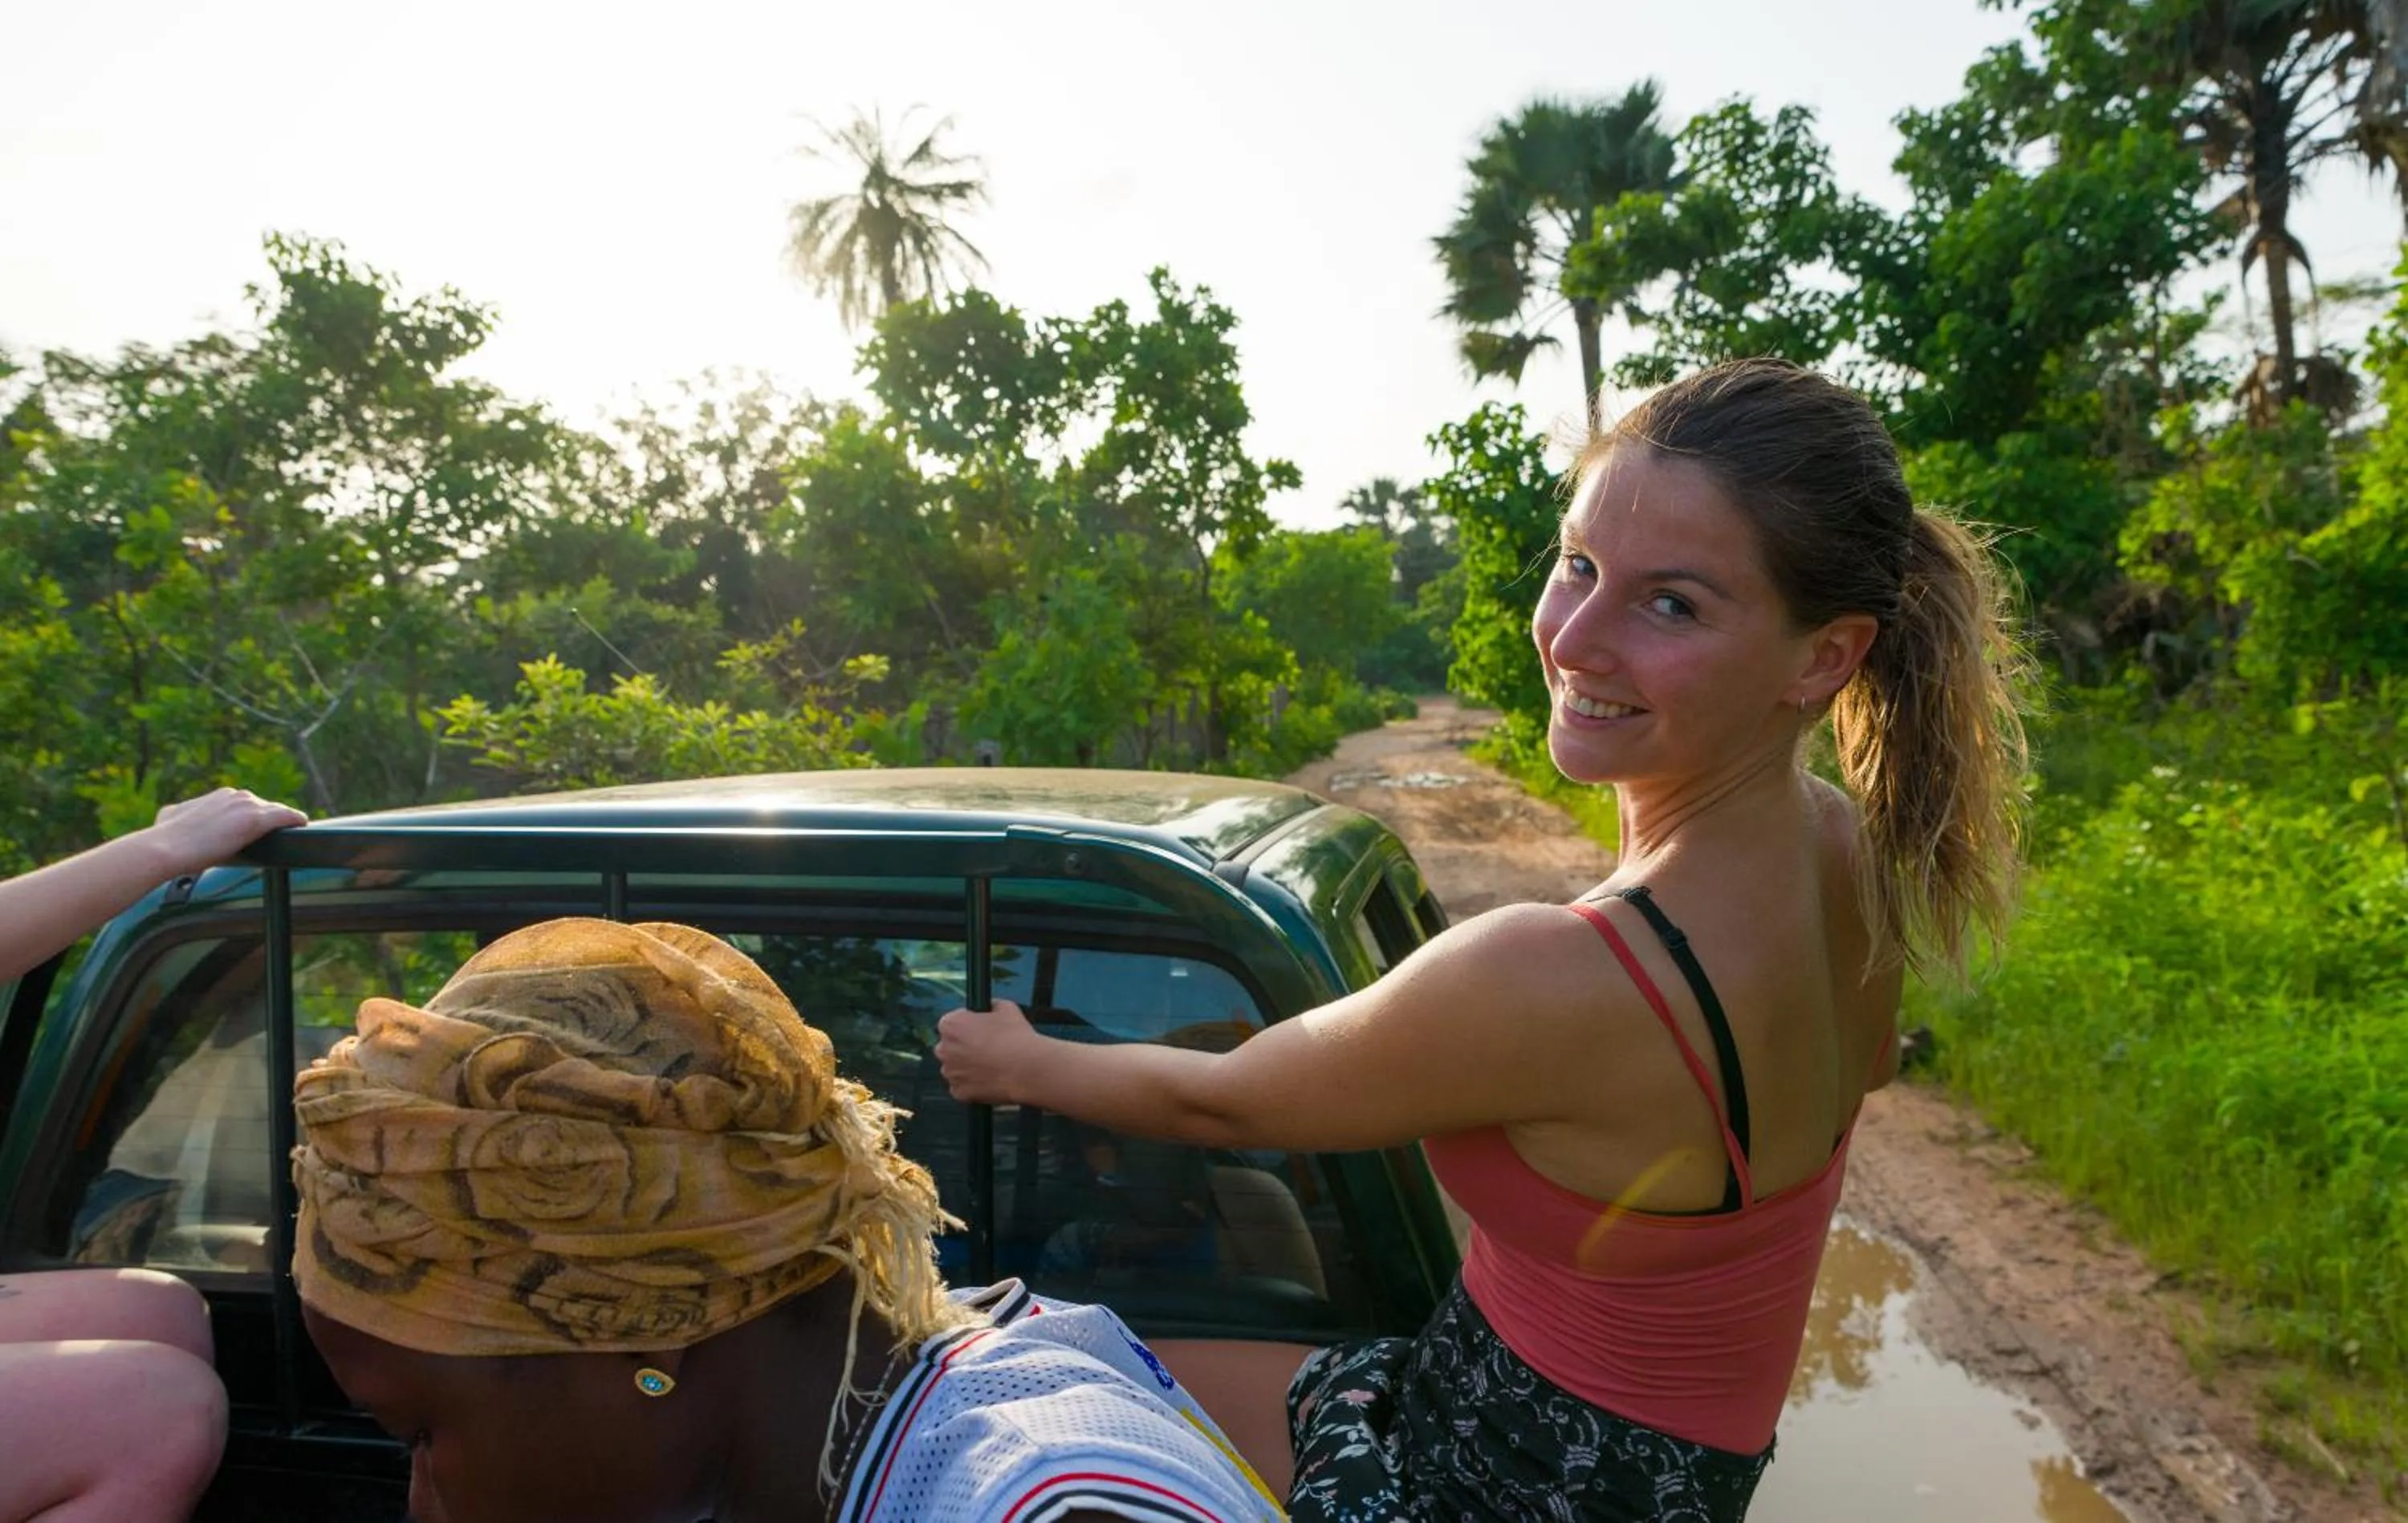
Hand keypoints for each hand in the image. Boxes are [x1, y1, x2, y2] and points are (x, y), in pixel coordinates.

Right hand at [147, 788, 309, 874]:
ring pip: (275, 813)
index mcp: (220, 795)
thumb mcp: (173, 817)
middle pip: (265, 809)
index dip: (254, 820)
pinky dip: (296, 820)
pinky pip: (286, 817)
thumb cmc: (165, 838)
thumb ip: (185, 814)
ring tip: (291, 832)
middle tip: (276, 837)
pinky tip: (303, 825)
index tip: (258, 831)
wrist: (165, 848)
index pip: (248, 806)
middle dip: (270, 822)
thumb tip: (179, 819)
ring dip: (282, 823)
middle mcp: (235, 795)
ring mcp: (247, 806)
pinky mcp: (256, 820)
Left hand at [937, 998, 1044, 1104]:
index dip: (967, 1025)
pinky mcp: (959, 1093)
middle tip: (985, 1048)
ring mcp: (950, 1073)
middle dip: (963, 1046)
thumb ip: (991, 1006)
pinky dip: (972, 1084)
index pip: (951, 1022)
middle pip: (949, 1046)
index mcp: (951, 1025)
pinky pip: (962, 1087)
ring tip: (991, 1065)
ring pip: (955, 1068)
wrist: (1028, 1069)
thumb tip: (990, 1007)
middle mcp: (944, 1049)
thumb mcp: (1006, 1008)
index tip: (980, 1029)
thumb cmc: (1016, 1037)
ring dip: (966, 1066)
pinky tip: (990, 1079)